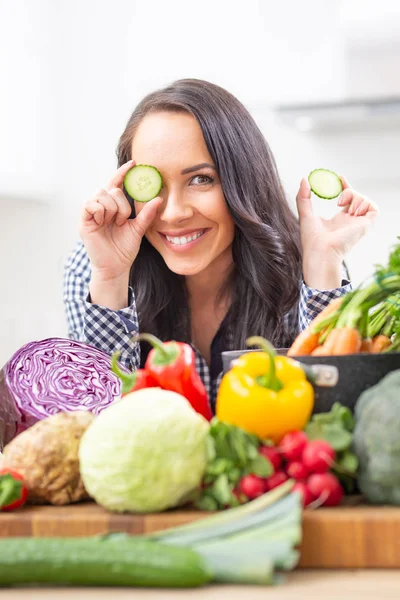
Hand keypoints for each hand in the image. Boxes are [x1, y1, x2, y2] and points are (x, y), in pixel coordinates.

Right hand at [79, 160, 161, 280]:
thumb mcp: (138, 229)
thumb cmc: (124, 248)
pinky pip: (90, 204)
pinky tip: (102, 223)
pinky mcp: (84, 221)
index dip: (123, 172)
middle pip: (111, 188)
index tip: (134, 163)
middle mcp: (101, 206)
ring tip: (114, 224)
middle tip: (123, 220)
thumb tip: (159, 199)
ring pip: (102, 194)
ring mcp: (91, 213)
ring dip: (113, 209)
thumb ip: (146, 214)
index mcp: (113, 206)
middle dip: (121, 204)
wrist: (116, 266)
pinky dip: (100, 211)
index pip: (116, 183)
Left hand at [296, 175, 378, 288]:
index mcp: (339, 221)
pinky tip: (352, 212)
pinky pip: (374, 208)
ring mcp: (359, 224)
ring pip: (365, 201)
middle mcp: (351, 222)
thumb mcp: (305, 214)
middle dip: (349, 191)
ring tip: (343, 208)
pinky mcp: (365, 225)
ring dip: (355, 198)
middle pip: (357, 199)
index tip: (340, 178)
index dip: (346, 187)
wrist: (320, 250)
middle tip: (338, 200)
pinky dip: (364, 204)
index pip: (348, 200)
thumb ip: (303, 197)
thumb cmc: (312, 239)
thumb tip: (304, 180)